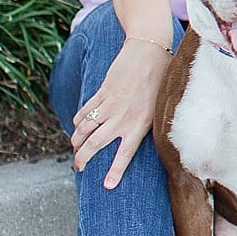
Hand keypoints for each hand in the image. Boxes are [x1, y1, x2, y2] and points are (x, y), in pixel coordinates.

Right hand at [72, 39, 171, 189]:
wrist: (149, 50)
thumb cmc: (161, 78)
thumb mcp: (160, 105)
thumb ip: (147, 123)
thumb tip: (138, 140)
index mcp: (141, 123)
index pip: (125, 153)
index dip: (115, 171)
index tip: (107, 186)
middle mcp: (123, 117)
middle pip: (95, 144)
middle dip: (83, 158)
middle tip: (79, 167)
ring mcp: (110, 105)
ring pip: (85, 129)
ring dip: (77, 140)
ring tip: (75, 148)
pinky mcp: (102, 92)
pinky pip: (85, 112)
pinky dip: (78, 121)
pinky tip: (76, 126)